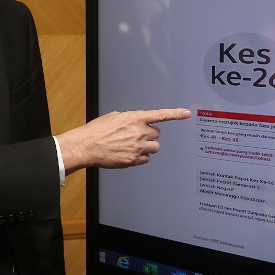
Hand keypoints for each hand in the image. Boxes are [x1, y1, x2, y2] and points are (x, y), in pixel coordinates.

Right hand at [56, 108, 190, 173]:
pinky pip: (146, 159)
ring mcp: (138, 147)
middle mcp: (139, 132)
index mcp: (135, 118)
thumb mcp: (114, 117)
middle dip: (150, 135)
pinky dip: (141, 157)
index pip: (160, 115)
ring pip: (154, 148)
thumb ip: (129, 119)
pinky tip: (129, 154)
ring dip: (147, 146)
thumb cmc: (97, 131)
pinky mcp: (134, 160)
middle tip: (137, 136)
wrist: (87, 146)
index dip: (175, 114)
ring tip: (133, 146)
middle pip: (157, 134)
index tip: (186, 113)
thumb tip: (135, 122)